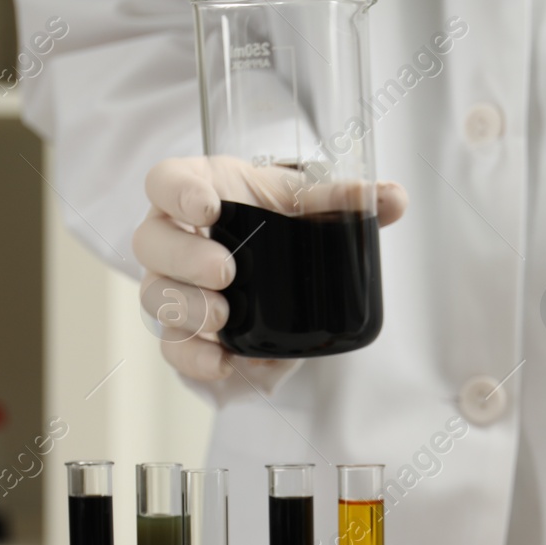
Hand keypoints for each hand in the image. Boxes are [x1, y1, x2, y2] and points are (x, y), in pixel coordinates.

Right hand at [133, 156, 407, 381]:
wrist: (271, 259)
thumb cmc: (273, 215)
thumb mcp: (303, 202)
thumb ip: (343, 198)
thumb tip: (395, 198)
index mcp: (195, 191)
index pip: (164, 182)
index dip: (176, 193)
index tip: (207, 208)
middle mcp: (171, 236)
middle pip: (150, 243)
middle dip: (184, 259)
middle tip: (226, 271)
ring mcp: (171, 284)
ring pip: (154, 296)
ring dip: (187, 308)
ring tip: (225, 316)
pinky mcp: (182, 328)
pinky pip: (172, 346)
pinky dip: (194, 356)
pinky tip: (221, 362)